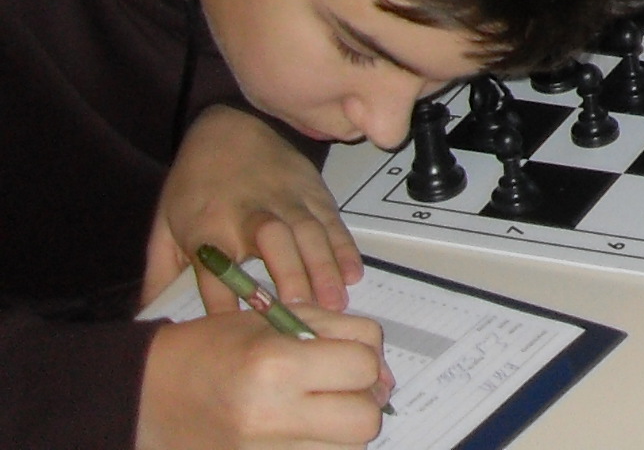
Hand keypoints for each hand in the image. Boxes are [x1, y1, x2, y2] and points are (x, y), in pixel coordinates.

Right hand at [138, 308, 388, 449]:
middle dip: (363, 401)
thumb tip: (381, 373)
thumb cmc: (211, 349)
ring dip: (343, 431)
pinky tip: (301, 431)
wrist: (148, 395)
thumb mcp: (273, 320)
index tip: (344, 356)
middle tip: (342, 389)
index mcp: (275, 366)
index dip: (363, 357)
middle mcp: (271, 417)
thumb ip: (336, 333)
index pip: (362, 366)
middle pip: (364, 422)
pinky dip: (318, 448)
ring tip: (319, 411)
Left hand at [144, 107, 362, 317]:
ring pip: (309, 234)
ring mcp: (287, 200)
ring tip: (334, 306)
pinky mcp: (314, 193)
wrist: (231, 126)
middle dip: (289, 278)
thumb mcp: (163, 226)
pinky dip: (344, 248)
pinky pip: (333, 222)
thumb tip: (149, 319)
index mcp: (208, 225)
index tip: (233, 335)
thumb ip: (160, 275)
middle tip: (299, 315)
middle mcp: (249, 212)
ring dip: (323, 269)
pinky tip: (353, 275)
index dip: (223, 304)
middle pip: (273, 243)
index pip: (215, 270)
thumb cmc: (194, 184)